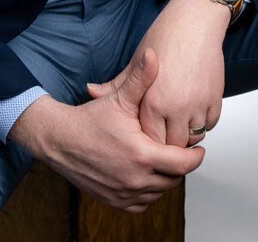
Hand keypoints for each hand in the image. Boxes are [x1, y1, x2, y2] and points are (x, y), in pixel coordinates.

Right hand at [8, 47, 204, 212]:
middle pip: (174, 179)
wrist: (60, 140)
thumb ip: (140, 77)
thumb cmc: (89, 119)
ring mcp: (124, 194)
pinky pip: (144, 203)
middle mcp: (135, 180)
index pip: (183, 163)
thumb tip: (153, 54)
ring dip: (166, 178)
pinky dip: (149, 191)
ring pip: (160, 192)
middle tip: (182, 150)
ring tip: (165, 159)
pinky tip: (147, 173)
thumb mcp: (119, 97)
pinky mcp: (115, 202)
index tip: (198, 147)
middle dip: (181, 165)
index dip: (195, 155)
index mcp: (141, 155)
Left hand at [87, 0, 227, 147]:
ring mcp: (198, 105)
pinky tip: (193, 111)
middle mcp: (176, 108)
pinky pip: (210, 124)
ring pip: (194, 138)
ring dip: (187, 134)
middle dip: (168, 143)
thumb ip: (115, 85)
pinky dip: (203, 122)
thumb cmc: (165, 37)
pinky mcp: (214, 100)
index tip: (148, 136)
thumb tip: (91, 91)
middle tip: (165, 136)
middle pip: (173, 145)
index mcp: (153, 101)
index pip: (150, 141)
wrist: (195, 20)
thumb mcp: (134, 62)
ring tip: (179, 124)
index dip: (149, 141)